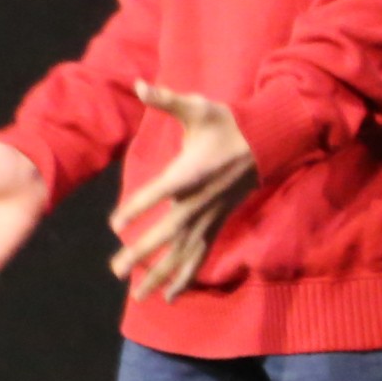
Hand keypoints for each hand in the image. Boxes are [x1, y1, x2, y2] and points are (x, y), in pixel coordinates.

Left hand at [108, 81, 258, 300]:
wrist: (266, 142)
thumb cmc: (225, 123)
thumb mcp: (197, 107)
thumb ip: (166, 99)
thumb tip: (138, 84)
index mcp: (189, 173)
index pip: (158, 194)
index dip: (136, 209)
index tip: (115, 225)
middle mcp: (198, 201)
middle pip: (166, 233)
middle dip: (141, 254)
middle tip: (115, 271)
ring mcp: (209, 217)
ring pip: (182, 252)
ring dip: (160, 275)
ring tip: (138, 296)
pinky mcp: (216, 224)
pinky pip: (199, 256)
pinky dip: (185, 277)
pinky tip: (169, 297)